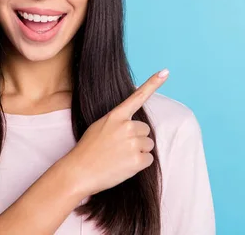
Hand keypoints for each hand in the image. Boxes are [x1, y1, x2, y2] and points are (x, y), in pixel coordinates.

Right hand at [62, 69, 169, 196]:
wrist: (79, 172)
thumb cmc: (88, 150)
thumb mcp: (100, 127)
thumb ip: (118, 122)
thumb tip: (138, 128)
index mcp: (116, 116)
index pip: (137, 97)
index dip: (153, 84)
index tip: (165, 72)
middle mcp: (126, 126)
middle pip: (146, 131)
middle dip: (137, 139)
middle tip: (119, 148)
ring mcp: (133, 143)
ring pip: (148, 145)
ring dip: (138, 152)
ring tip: (120, 157)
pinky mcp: (137, 161)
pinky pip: (148, 160)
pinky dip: (139, 165)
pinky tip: (124, 166)